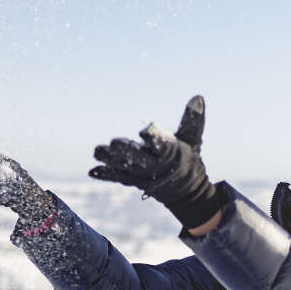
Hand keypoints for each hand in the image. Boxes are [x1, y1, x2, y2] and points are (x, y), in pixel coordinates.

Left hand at [88, 96, 221, 229]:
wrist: (186, 192)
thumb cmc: (188, 159)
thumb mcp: (193, 139)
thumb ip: (192, 120)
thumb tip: (197, 97)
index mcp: (172, 155)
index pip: (163, 146)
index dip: (154, 138)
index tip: (144, 131)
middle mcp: (156, 168)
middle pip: (140, 161)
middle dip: (127, 153)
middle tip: (113, 143)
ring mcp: (143, 177)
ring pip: (126, 169)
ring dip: (111, 161)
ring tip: (97, 152)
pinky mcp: (133, 182)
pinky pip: (118, 179)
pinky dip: (106, 175)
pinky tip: (92, 171)